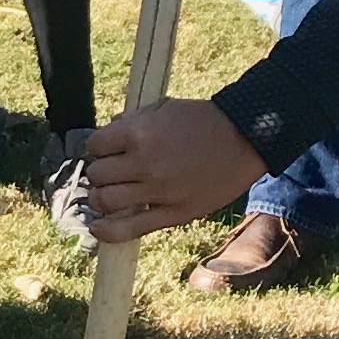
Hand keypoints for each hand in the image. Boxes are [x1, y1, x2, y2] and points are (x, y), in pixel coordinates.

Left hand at [86, 97, 257, 241]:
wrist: (243, 139)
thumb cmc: (202, 121)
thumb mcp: (163, 109)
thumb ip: (132, 121)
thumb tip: (107, 135)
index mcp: (139, 133)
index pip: (95, 146)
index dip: (98, 148)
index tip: (107, 151)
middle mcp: (144, 163)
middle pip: (97, 175)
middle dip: (100, 173)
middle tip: (111, 173)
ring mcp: (157, 191)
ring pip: (105, 201)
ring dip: (101, 198)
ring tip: (109, 195)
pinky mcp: (172, 213)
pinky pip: (129, 228)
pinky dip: (106, 230)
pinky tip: (98, 227)